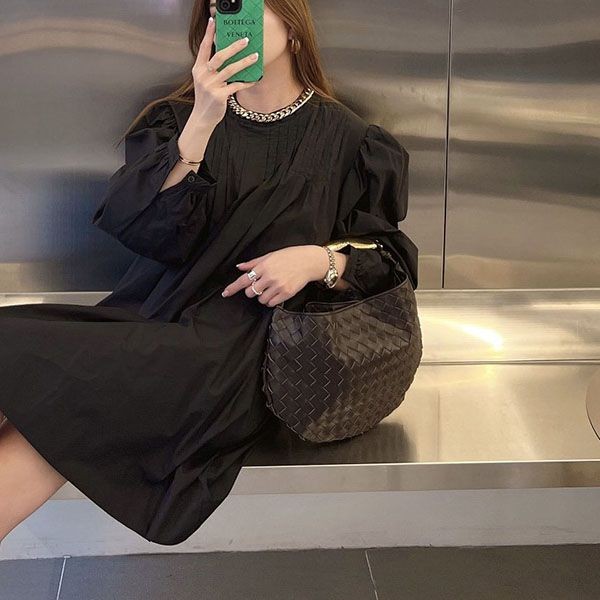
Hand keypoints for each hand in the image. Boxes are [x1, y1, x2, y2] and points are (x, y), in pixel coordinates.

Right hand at [191, 15, 259, 127]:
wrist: (202, 117)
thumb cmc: (206, 98)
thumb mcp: (204, 81)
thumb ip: (212, 69)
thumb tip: (228, 56)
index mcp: (198, 69)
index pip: (204, 48)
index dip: (208, 34)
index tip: (213, 22)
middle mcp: (203, 75)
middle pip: (220, 56)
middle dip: (234, 47)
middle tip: (246, 40)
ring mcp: (211, 86)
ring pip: (230, 70)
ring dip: (244, 62)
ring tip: (255, 57)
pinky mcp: (219, 96)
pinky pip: (236, 85)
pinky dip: (246, 82)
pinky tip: (254, 79)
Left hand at [221, 245, 347, 306]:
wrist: (308, 262)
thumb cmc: (289, 256)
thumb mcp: (270, 256)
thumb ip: (253, 263)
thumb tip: (239, 267)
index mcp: (263, 266)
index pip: (243, 280)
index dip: (233, 288)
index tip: (225, 294)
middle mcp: (269, 277)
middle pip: (250, 292)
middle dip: (252, 291)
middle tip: (260, 285)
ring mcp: (278, 286)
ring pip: (261, 299)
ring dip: (262, 296)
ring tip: (271, 288)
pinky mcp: (286, 293)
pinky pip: (271, 303)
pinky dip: (271, 300)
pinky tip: (276, 292)